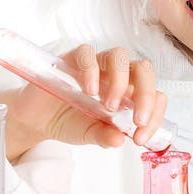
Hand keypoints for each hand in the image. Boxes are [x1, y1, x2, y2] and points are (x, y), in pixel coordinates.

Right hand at [0, 45, 166, 162]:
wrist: (37, 120)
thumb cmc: (69, 122)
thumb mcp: (89, 135)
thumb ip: (105, 137)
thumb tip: (120, 140)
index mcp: (128, 93)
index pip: (154, 94)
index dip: (155, 113)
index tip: (141, 137)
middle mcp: (116, 76)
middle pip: (143, 70)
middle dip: (146, 94)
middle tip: (137, 120)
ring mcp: (96, 65)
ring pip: (119, 56)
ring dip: (120, 81)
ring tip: (109, 107)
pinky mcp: (72, 59)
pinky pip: (87, 53)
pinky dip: (91, 70)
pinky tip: (89, 91)